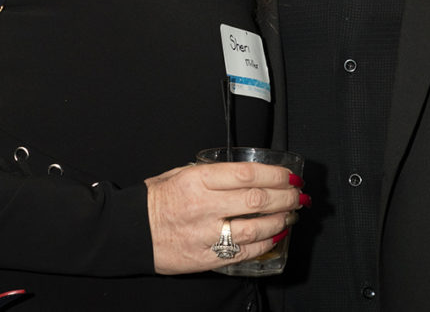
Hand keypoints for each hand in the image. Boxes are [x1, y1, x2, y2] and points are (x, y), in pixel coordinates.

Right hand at [145, 161, 306, 274]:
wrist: (131, 232)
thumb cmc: (154, 201)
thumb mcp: (180, 173)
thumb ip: (211, 172)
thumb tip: (245, 172)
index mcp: (198, 180)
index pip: (247, 174)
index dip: (275, 174)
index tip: (290, 175)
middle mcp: (204, 206)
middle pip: (257, 199)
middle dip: (285, 196)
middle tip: (298, 194)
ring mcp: (206, 234)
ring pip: (256, 228)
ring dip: (280, 220)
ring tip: (291, 214)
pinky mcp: (207, 257)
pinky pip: (244, 251)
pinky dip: (265, 243)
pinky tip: (275, 235)